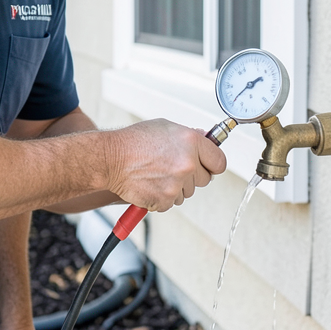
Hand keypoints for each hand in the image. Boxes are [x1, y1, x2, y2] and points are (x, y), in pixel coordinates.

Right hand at [106, 119, 226, 211]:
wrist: (111, 158)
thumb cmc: (134, 141)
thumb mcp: (165, 127)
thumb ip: (189, 135)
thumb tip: (206, 139)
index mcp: (192, 142)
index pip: (219, 162)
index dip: (212, 164)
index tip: (207, 165)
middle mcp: (188, 163)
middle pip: (205, 179)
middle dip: (192, 175)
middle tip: (172, 167)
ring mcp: (177, 183)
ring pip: (188, 192)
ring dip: (177, 186)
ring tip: (157, 173)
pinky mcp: (166, 200)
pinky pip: (172, 202)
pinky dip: (163, 197)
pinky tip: (150, 183)